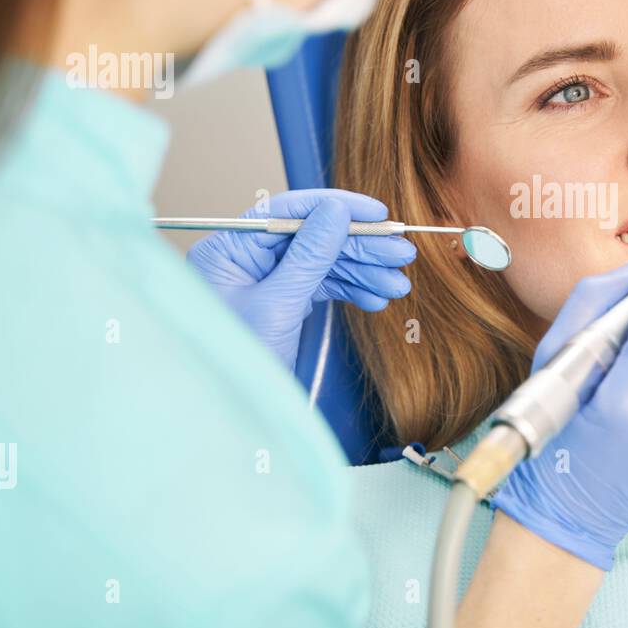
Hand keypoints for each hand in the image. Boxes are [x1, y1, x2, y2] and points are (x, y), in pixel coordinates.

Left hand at [186, 189, 415, 369]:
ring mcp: (264, 281)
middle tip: (401, 254)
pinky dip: (350, 291)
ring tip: (397, 285)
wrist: (230, 419)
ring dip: (363, 272)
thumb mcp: (277, 307)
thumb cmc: (238, 366)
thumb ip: (309, 255)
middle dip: (359, 247)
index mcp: (226, 250)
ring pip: (322, 263)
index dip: (337, 208)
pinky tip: (376, 299)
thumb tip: (335, 210)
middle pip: (311, 237)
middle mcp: (243, 259)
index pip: (287, 211)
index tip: (378, 214)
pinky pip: (320, 286)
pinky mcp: (281, 302)